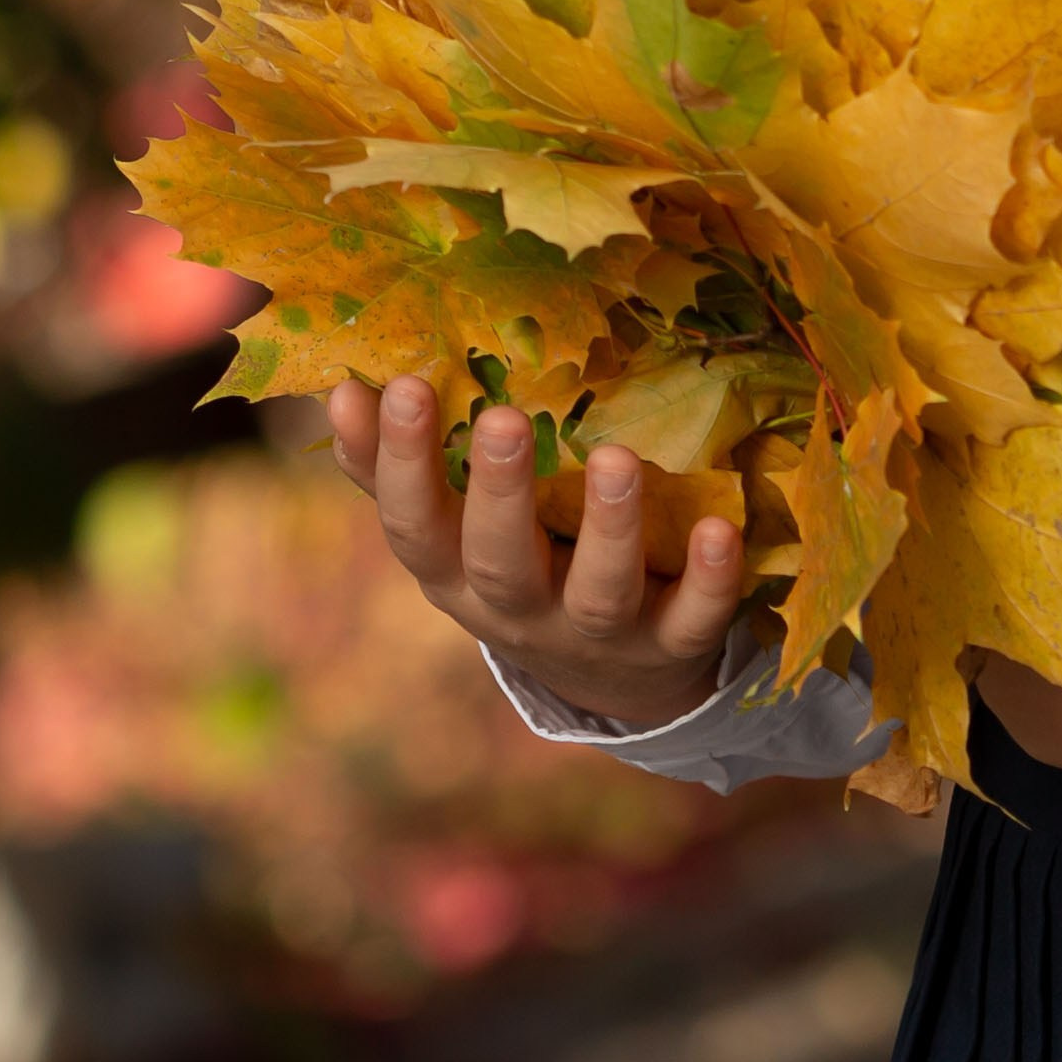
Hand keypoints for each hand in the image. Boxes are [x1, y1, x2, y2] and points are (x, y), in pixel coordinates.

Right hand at [327, 375, 746, 729]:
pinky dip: (709, 581)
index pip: (413, 524)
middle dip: (499, 494)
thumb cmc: (515, 566)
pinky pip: (693, 620)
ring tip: (619, 458)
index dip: (400, 463)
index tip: (398, 384)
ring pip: (597, 592)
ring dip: (609, 527)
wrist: (611, 677)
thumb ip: (391, 464)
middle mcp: (520, 608)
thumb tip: (339, 384)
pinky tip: (722, 529)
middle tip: (503, 419)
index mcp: (457, 573)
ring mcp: (597, 632)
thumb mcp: (448, 530)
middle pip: (500, 562)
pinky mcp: (671, 643)